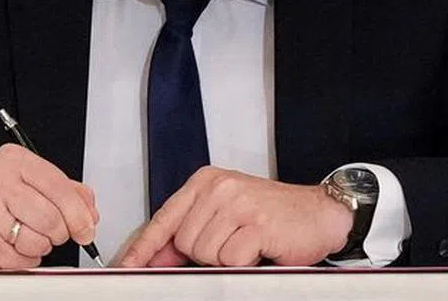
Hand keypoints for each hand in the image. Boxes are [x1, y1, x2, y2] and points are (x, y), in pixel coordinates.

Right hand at [0, 143, 98, 271]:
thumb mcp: (21, 181)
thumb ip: (61, 190)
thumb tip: (89, 210)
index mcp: (13, 160)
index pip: (60, 186)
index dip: (80, 212)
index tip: (87, 226)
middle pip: (54, 217)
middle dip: (60, 232)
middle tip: (53, 233)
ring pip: (41, 241)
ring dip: (40, 247)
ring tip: (21, 236)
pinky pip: (24, 260)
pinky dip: (24, 259)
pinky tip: (9, 246)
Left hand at [117, 166, 352, 267]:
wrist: (321, 213)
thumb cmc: (274, 217)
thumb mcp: (226, 216)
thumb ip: (191, 233)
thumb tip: (155, 259)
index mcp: (206, 182)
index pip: (164, 218)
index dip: (143, 247)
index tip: (126, 266)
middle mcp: (219, 187)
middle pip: (183, 242)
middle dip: (204, 255)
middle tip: (234, 244)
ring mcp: (237, 203)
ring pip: (204, 254)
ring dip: (227, 260)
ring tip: (248, 245)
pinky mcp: (256, 223)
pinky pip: (231, 260)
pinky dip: (245, 263)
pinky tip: (260, 248)